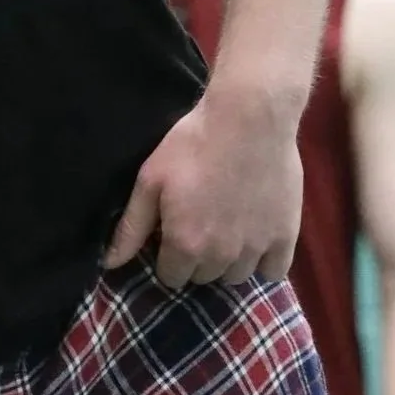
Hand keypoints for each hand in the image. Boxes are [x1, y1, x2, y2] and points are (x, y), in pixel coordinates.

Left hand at [104, 91, 301, 289]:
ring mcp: (256, 250)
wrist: (249, 117)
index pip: (171, 278)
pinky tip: (255, 235)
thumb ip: (131, 227)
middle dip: (196, 257)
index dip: (167, 254)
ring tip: (226, 224)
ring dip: (228, 259)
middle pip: (203, 277)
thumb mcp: (151, 179)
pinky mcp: (286, 238)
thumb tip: (109, 264)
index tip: (171, 230)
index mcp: (185, 245)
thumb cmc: (193, 143)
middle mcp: (221, 257)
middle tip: (199, 220)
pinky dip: (263, 260)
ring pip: (236, 276)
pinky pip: (273, 272)